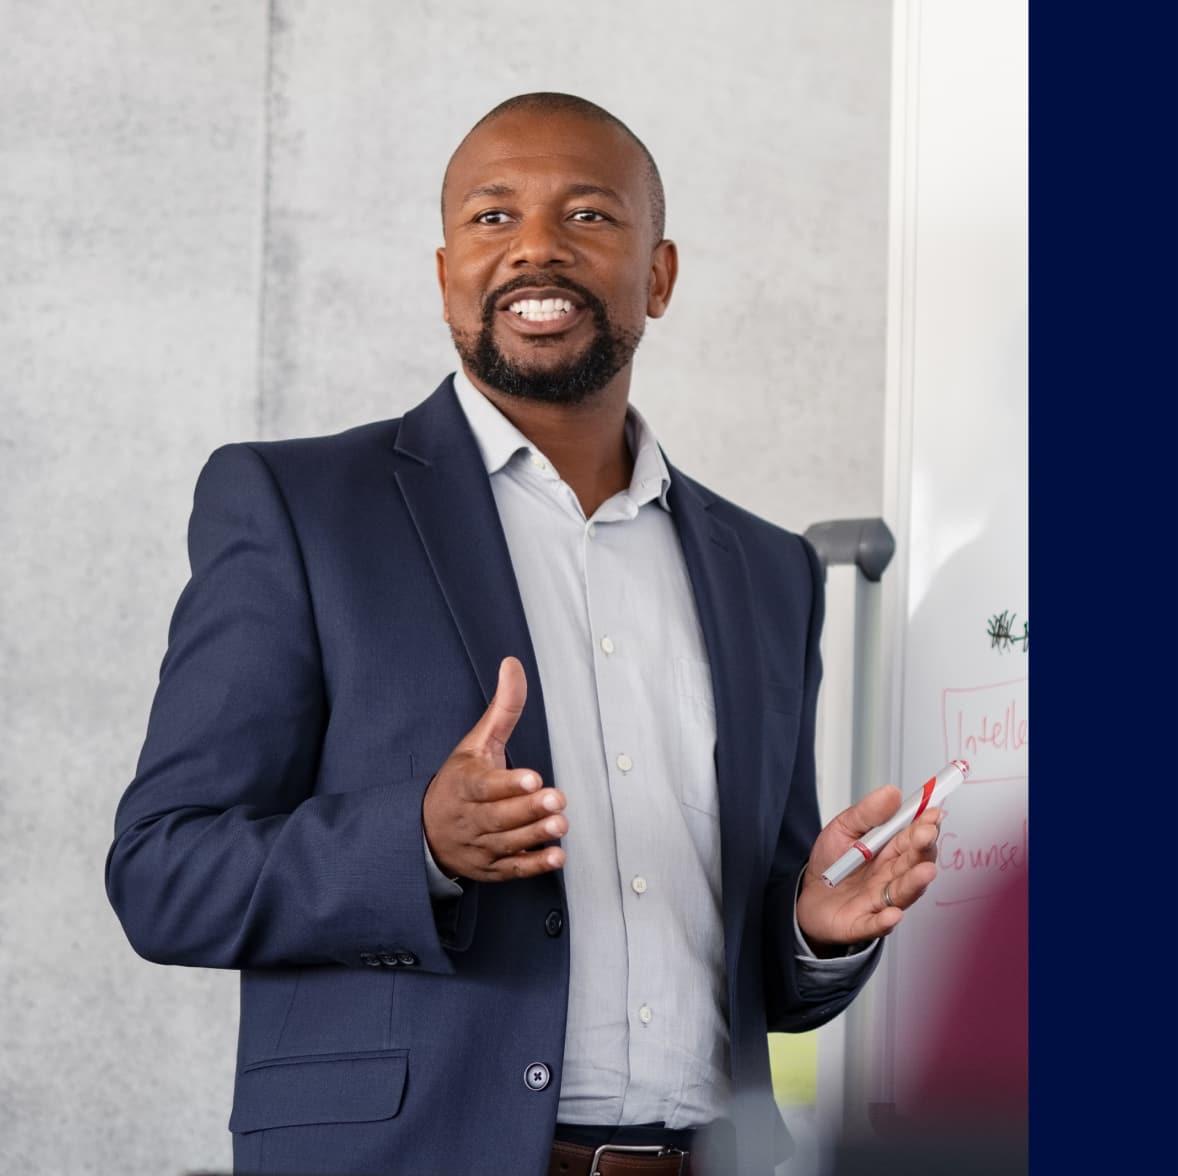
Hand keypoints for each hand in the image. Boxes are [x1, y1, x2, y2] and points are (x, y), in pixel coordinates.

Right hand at [422, 656, 566, 881]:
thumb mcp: (476, 743)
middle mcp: (470, 817)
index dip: (506, 783)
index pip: (483, 785)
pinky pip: (512, 869)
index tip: (531, 777)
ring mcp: (479, 845)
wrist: (425, 831)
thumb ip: (502, 708)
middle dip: (528, 809)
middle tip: (555, 800)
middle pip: (498, 815)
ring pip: (507, 842)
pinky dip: (533, 865)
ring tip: (560, 824)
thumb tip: (513, 664)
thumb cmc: (460, 781)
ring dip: (534, 835)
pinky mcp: (490, 868)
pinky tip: (555, 857)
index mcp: (465, 784)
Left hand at [796, 785, 940, 951]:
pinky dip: (885, 921)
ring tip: (925, 871)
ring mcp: (878, 901)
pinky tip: (892, 914)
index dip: (925, 825)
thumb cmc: (831, 863)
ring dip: (915, 883)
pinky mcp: (861, 923)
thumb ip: (866, 813)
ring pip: (902, 893)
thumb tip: (891, 792)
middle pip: (913, 864)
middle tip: (927, 834)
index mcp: (889, 852)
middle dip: (922, 849)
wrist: (807, 895)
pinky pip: (874, 924)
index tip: (933, 811)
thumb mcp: (843, 828)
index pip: (913, 838)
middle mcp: (890, 877)